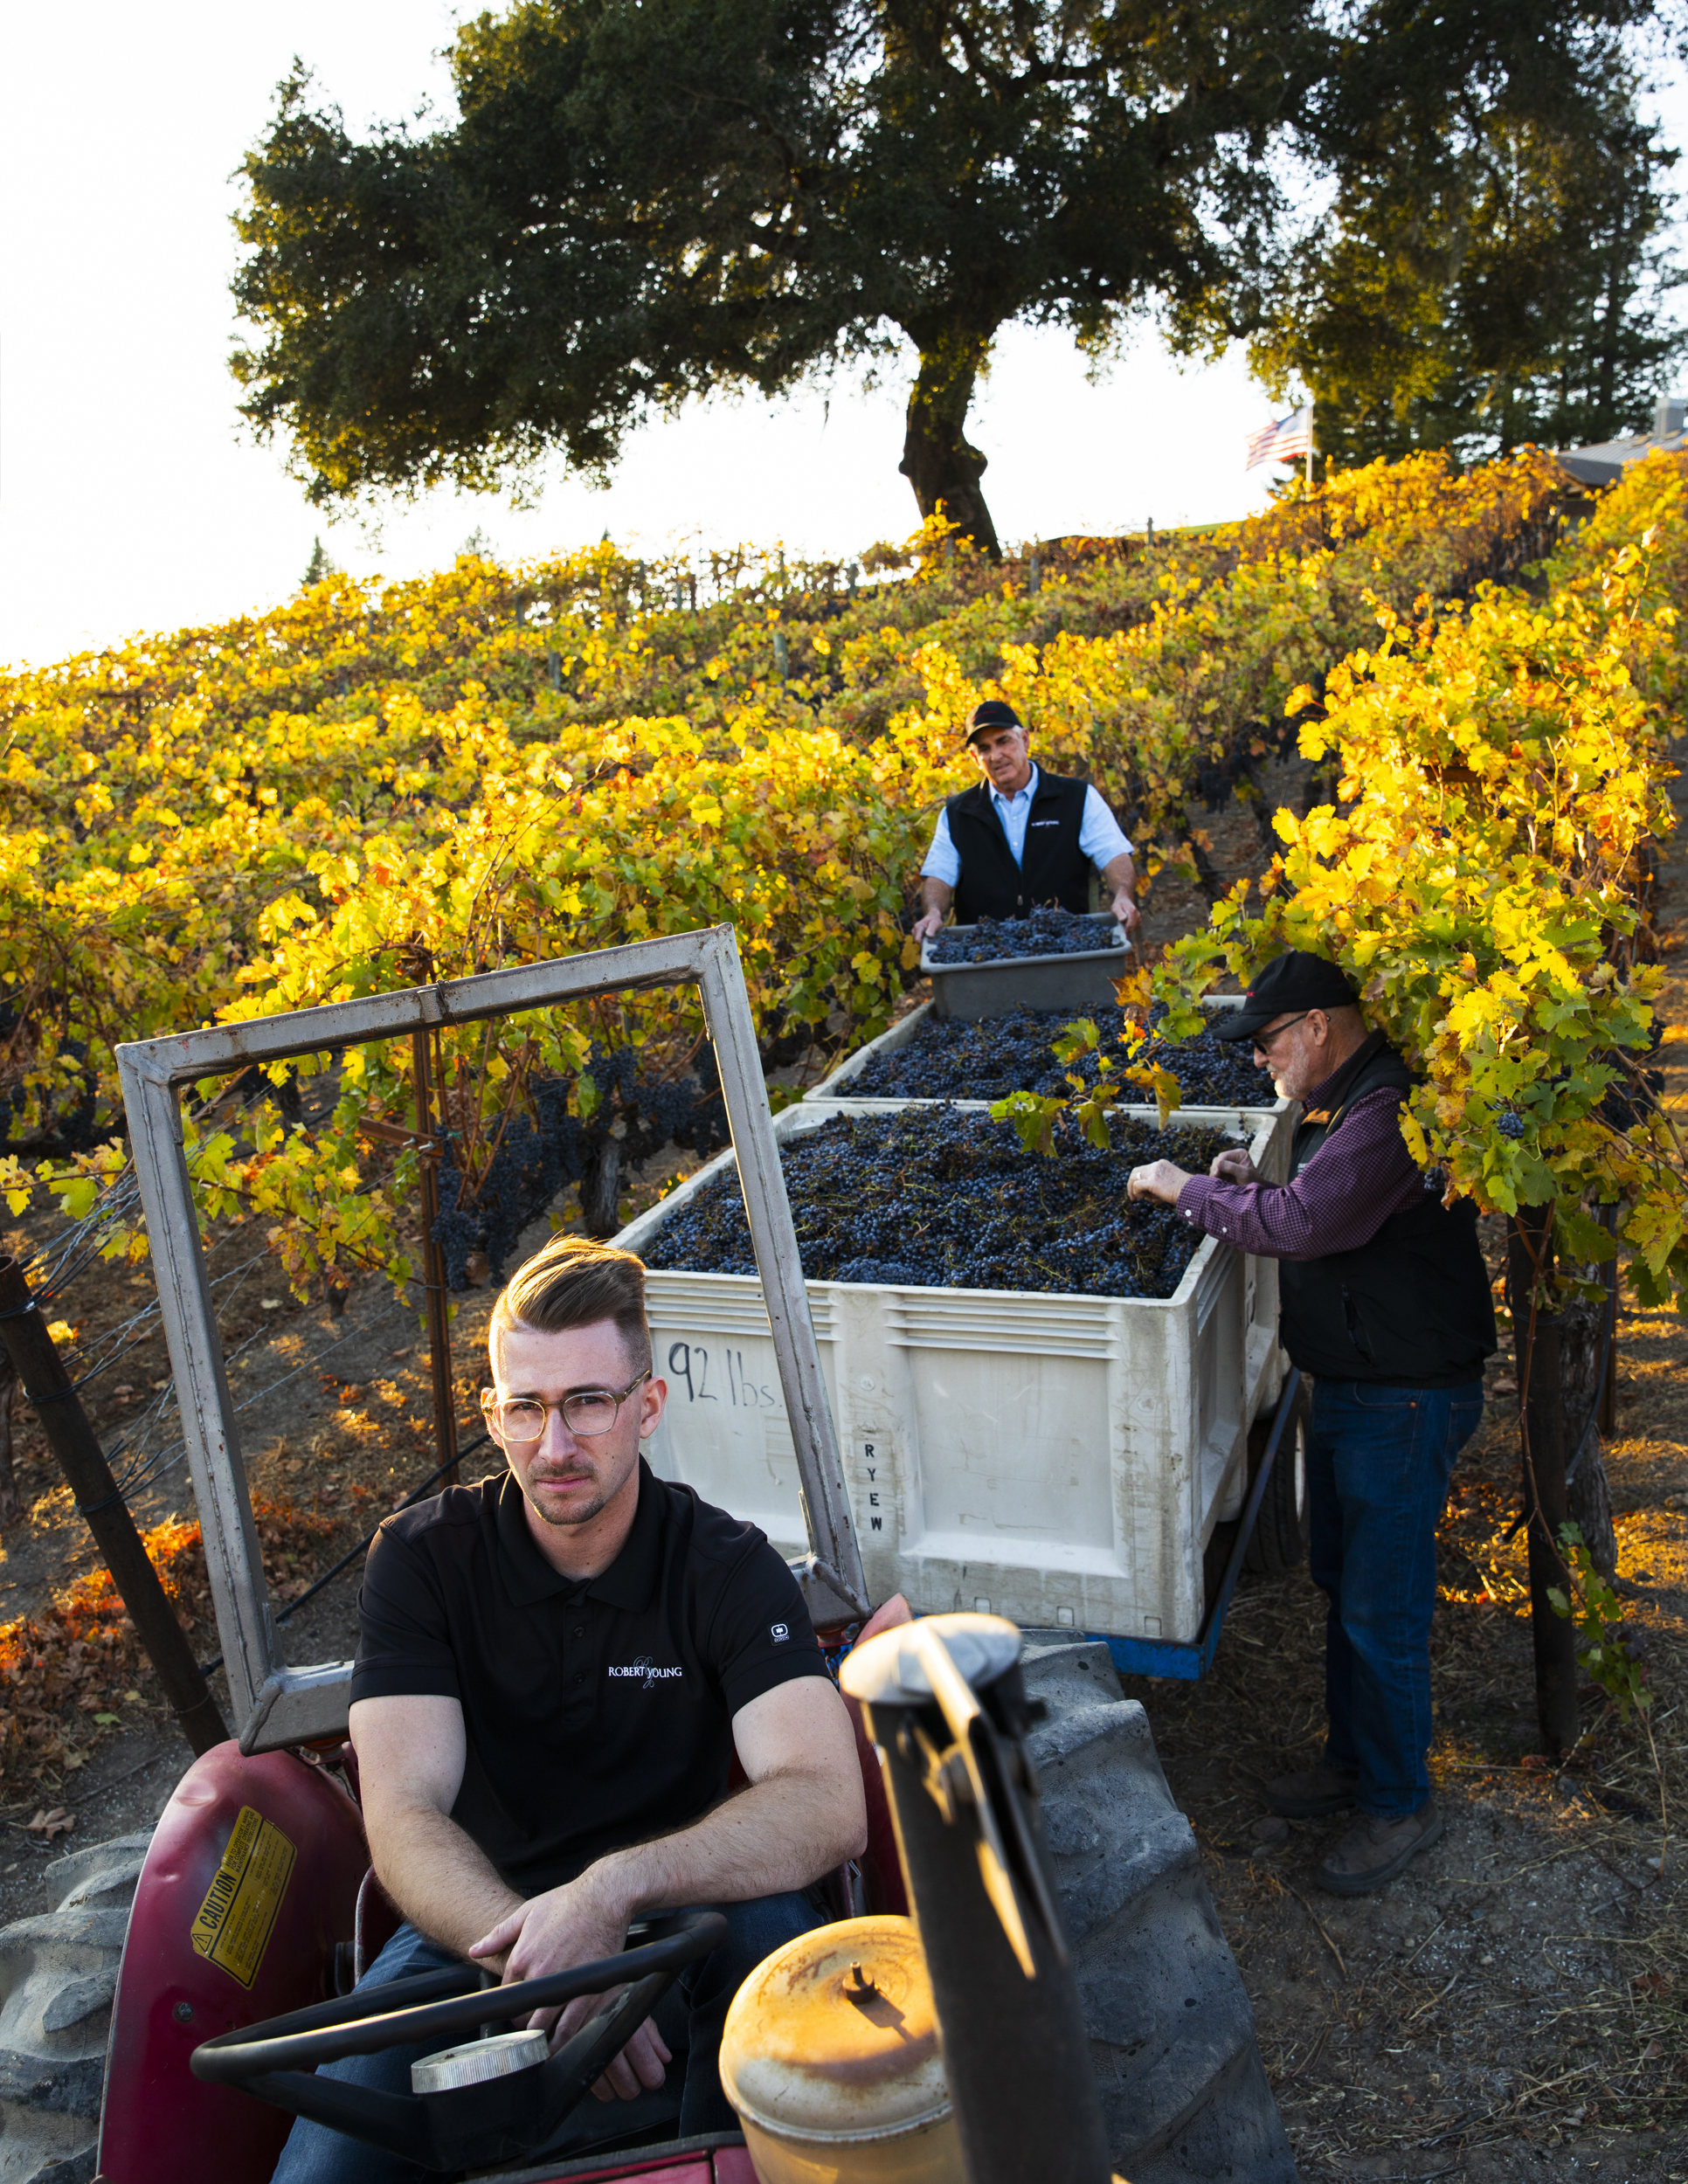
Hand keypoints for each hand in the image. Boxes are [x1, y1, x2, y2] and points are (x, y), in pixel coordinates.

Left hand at [470, 1873, 671, 2098]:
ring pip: (546, 2029)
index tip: (515, 2011)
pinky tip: (563, 2045)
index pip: (506, 1997)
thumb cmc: (566, 1902)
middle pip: (523, 2019)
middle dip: (524, 2028)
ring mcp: (564, 1986)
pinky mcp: (587, 1991)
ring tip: (542, 2048)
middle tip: (528, 2032)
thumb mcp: (527, 1912)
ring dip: (542, 2042)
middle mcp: (540, 1975)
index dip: (510, 2006)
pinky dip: (565, 2040)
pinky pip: (572, 2027)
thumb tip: (474, 1950)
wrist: (603, 1898)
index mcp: (522, 1958)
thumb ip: (498, 1935)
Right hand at [912, 908, 943, 942]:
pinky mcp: (916, 934)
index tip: (930, 946)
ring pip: (918, 942)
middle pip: (917, 941)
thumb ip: (932, 929)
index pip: (917, 939)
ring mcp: (914, 932)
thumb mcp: (936, 923)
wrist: (932, 916)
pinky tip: (928, 939)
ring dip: (924, 943)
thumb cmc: (935, 920)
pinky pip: (919, 941)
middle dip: (924, 944)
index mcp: (918, 927)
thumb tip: (928, 936)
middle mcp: (914, 929)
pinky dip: (923, 942)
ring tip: (930, 939)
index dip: (923, 945)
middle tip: (932, 942)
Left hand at [1111, 892, 1139, 935]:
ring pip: (1135, 927)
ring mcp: (1139, 917)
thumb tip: (1123, 920)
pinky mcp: (1139, 919)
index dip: (1125, 929)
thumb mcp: (1115, 907)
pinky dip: (1132, 927)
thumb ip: (1119, 913)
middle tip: (1121, 925)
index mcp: (1132, 911)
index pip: (1130, 925)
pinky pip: (1136, 926)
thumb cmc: (1119, 905)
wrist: (1124, 900)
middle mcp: (1137, 914)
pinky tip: (1127, 923)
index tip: (1120, 929)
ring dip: (1129, 928)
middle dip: (1126, 929)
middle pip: (1133, 927)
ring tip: (1124, 923)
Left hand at [1127, 1159, 1188, 1204]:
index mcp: (1161, 1164)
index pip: (1144, 1169)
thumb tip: (1146, 1194)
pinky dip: (1136, 1192)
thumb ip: (1158, 1184)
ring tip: (1139, 1199)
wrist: (1193, 1193)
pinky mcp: (1152, 1182)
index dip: (1138, 1179)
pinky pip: (1136, 1186)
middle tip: (1133, 1197)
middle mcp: (1156, 1165)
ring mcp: (1154, 1173)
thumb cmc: (1185, 1192)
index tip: (1139, 1191)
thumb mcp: (1170, 1184)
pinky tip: (1140, 1198)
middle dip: (1131, 1184)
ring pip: (1133, 1178)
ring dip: (1133, 1190)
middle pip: (1135, 1171)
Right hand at [1209, 1147, 1257, 1185]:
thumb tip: (1218, 1163)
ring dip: (1214, 1173)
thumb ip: (1232, 1167)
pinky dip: (1214, 1177)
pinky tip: (1216, 1181)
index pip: (1224, 1156)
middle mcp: (1233, 1157)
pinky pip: (1215, 1172)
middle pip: (1218, 1160)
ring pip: (1215, 1166)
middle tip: (1215, 1177)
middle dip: (1215, 1168)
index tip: (1217, 1173)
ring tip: (1216, 1180)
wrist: (1254, 1193)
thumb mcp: (1244, 1174)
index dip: (1219, 1163)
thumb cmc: (1253, 1182)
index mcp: (1240, 1154)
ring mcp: (1228, 1165)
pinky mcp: (1224, 1173)